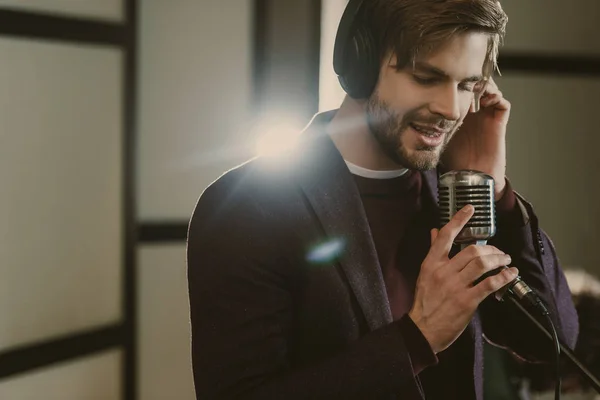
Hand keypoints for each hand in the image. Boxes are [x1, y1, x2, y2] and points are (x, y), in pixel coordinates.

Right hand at [408, 204, 517, 353]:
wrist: (422, 329)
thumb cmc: (425, 302)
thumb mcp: (425, 274)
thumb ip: (433, 252)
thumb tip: (435, 231)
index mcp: (431, 263)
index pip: (446, 236)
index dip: (459, 220)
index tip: (471, 209)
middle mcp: (443, 272)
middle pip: (472, 250)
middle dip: (491, 249)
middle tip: (500, 252)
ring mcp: (455, 286)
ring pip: (482, 264)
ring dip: (499, 260)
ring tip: (506, 261)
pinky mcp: (467, 301)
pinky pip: (489, 284)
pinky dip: (503, 277)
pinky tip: (510, 274)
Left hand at [441, 78, 510, 198]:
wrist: (471, 175)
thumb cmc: (453, 159)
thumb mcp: (437, 136)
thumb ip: (429, 125)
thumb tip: (412, 114)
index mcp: (460, 113)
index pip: (460, 91)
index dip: (456, 84)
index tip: (447, 82)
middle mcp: (475, 111)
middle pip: (476, 86)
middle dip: (469, 81)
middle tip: (461, 81)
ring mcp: (488, 115)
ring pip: (490, 90)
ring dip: (482, 86)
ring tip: (473, 89)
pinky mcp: (499, 121)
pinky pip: (502, 103)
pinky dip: (496, 97)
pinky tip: (484, 101)